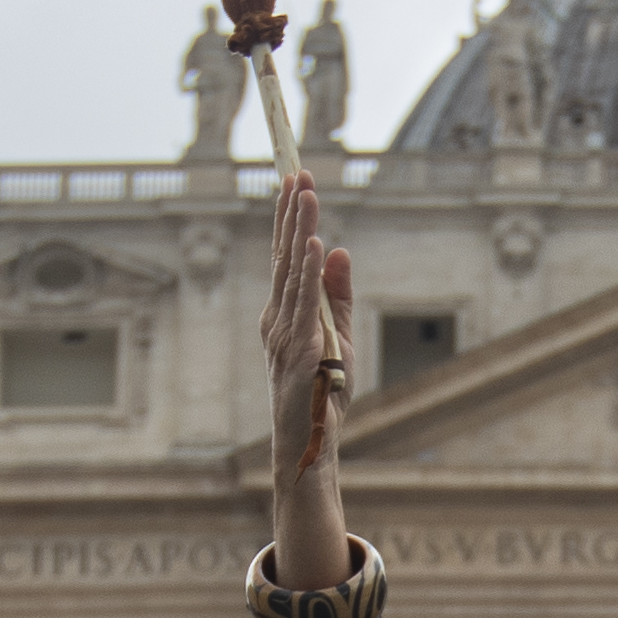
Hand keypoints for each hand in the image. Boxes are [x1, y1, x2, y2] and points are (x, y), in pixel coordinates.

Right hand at [259, 168, 353, 468]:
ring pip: (293, 273)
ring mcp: (284, 337)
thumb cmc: (322, 396)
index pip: (284, 258)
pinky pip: (305, 306)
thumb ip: (337, 296)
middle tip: (298, 171)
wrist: (308, 446)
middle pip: (284, 257)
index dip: (289, 219)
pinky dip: (310, 273)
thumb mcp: (337, 338)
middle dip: (292, 213)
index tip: (295, 181)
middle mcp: (276, 321)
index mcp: (282, 316)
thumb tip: (341, 250)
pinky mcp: (299, 354)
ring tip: (306, 195)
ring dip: (301, 231)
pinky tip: (316, 244)